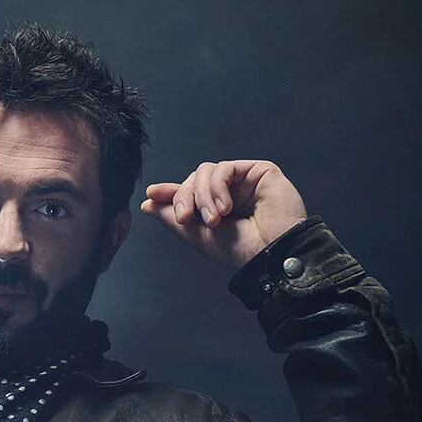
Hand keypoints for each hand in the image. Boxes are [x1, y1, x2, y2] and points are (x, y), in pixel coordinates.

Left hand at [138, 160, 309, 267]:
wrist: (274, 252)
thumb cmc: (243, 249)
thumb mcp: (198, 236)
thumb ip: (172, 218)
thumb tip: (147, 204)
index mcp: (216, 207)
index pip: (188, 191)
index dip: (169, 192)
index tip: (150, 194)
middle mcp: (230, 191)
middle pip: (193, 179)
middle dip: (184, 197)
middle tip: (188, 218)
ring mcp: (244, 180)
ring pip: (205, 171)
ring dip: (203, 196)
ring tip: (215, 219)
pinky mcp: (259, 171)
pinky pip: (224, 168)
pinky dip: (218, 188)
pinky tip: (226, 207)